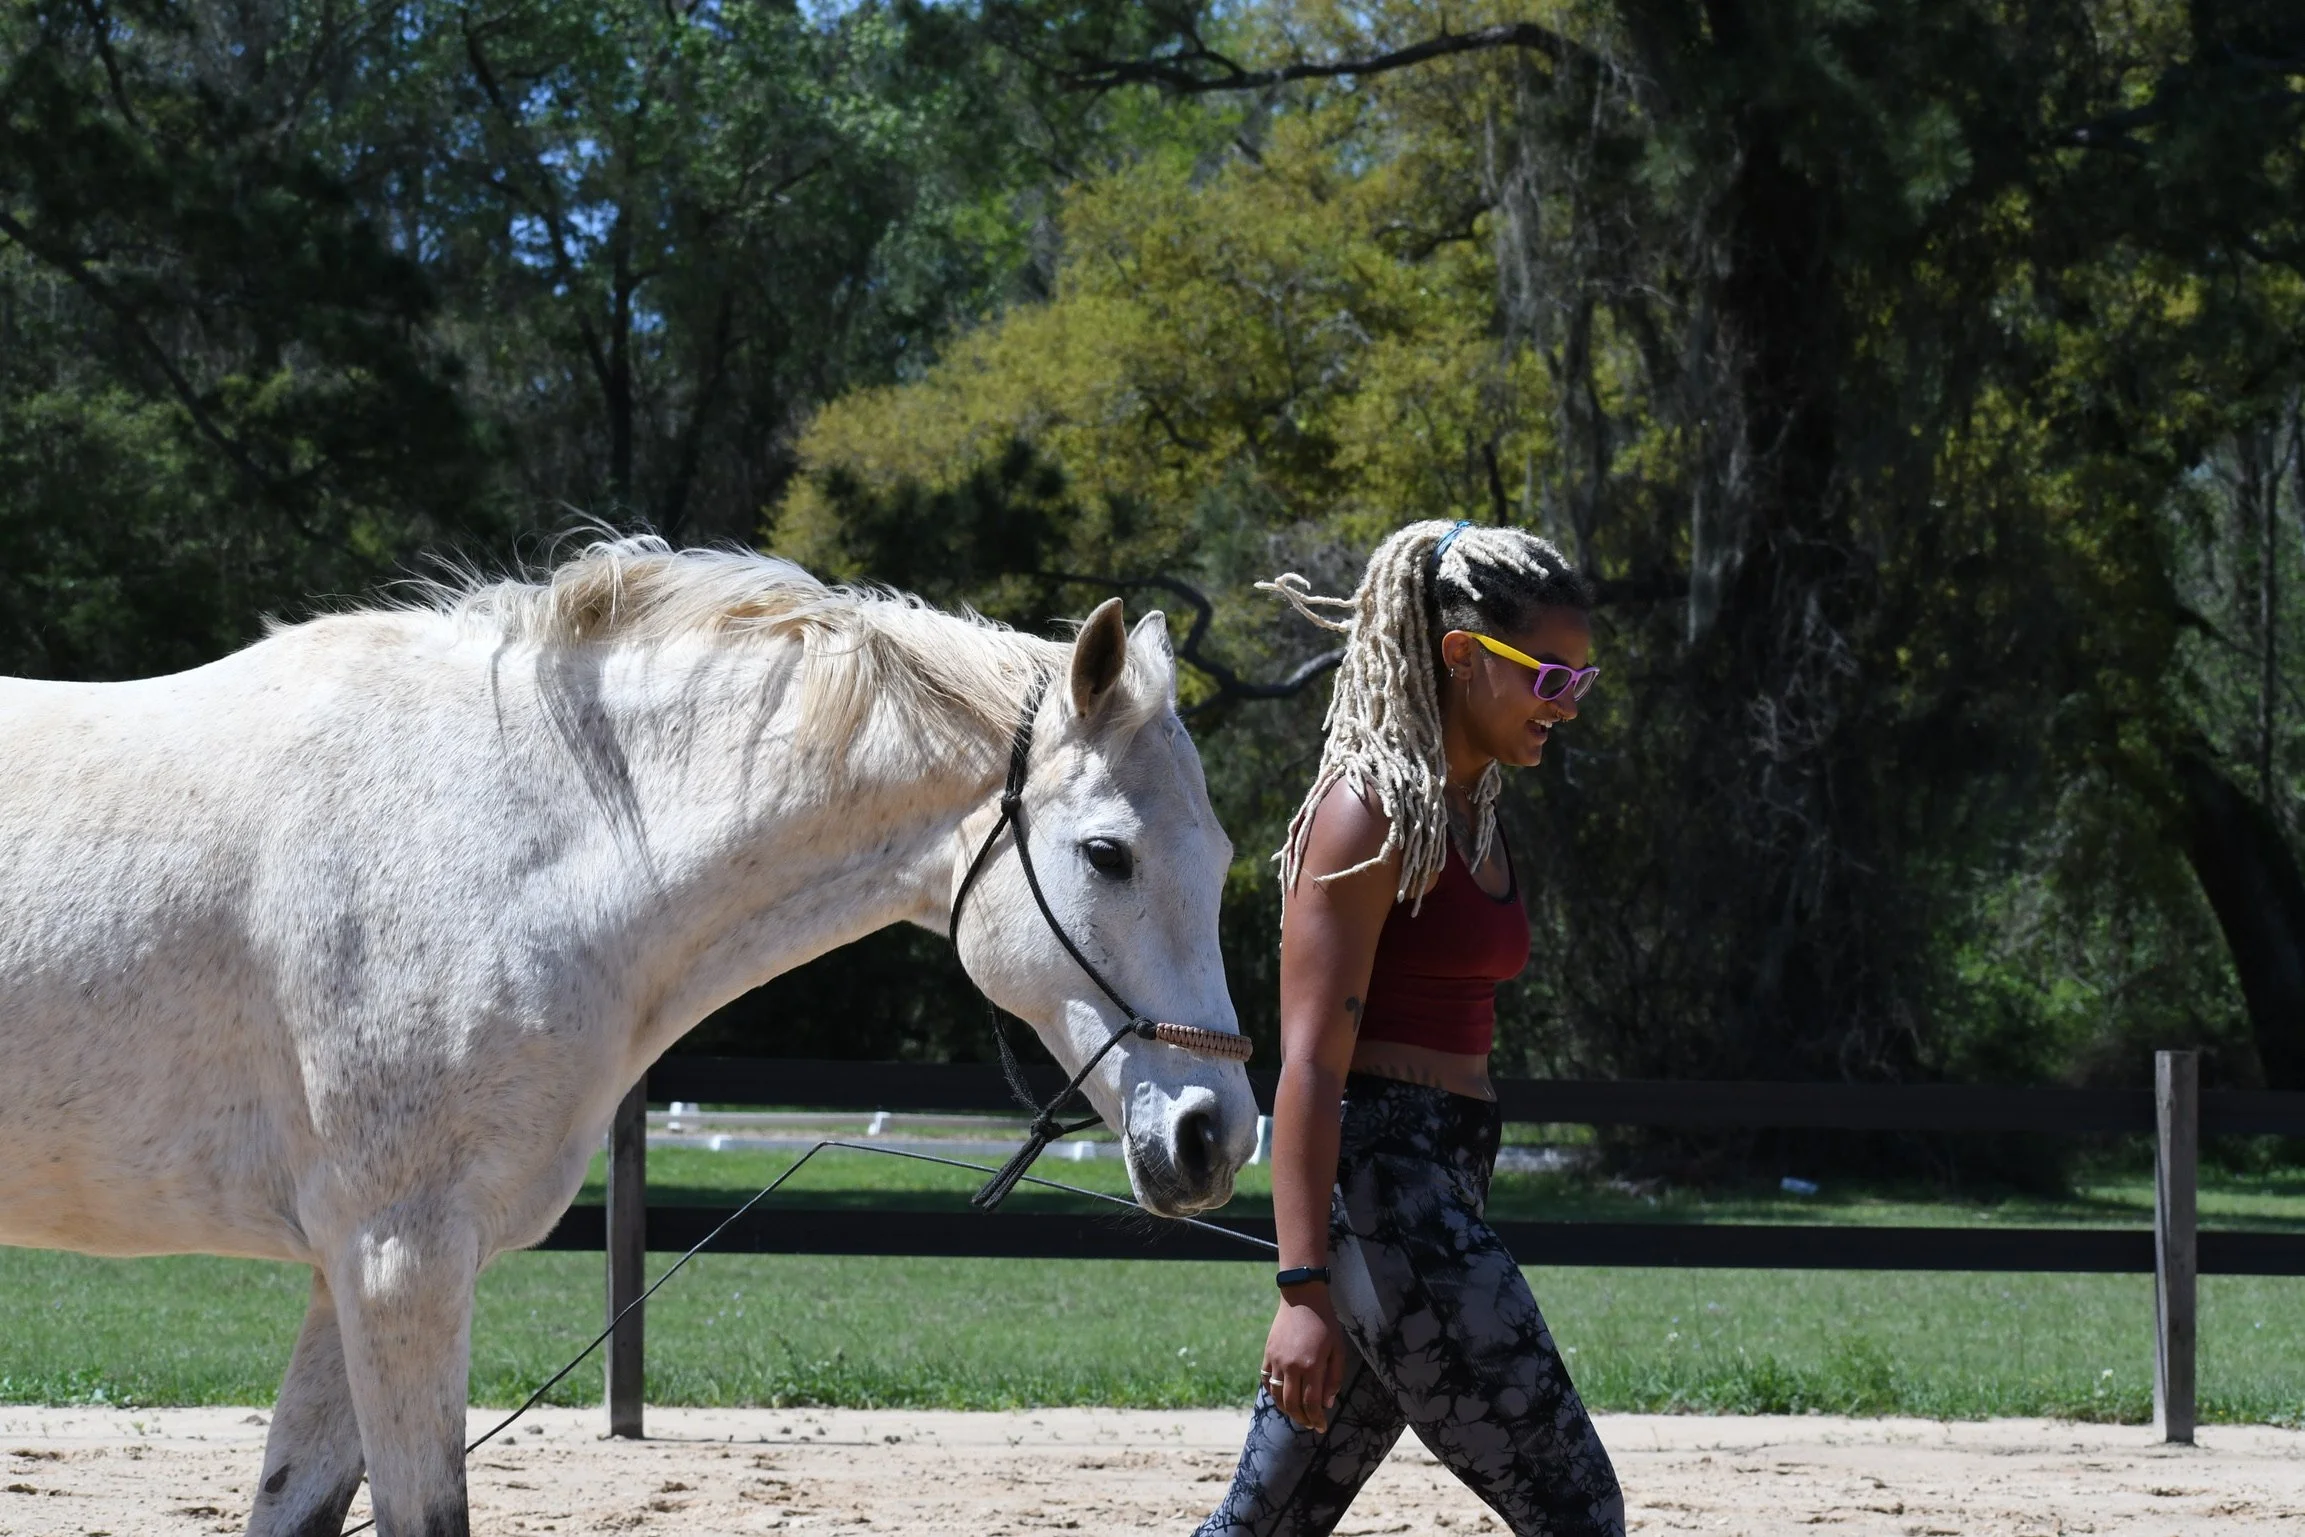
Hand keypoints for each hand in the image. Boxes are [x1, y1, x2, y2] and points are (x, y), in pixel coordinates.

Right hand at [1261, 1285, 1347, 1432]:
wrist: (1302, 1298)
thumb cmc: (1325, 1324)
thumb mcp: (1338, 1350)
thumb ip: (1334, 1378)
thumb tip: (1327, 1404)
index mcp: (1311, 1366)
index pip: (1311, 1403)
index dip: (1317, 1419)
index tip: (1321, 1427)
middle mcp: (1291, 1366)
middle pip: (1292, 1405)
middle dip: (1302, 1419)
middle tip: (1310, 1424)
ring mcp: (1276, 1361)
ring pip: (1277, 1396)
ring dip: (1287, 1410)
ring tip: (1297, 1414)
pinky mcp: (1267, 1354)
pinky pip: (1266, 1381)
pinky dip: (1273, 1393)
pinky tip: (1283, 1396)